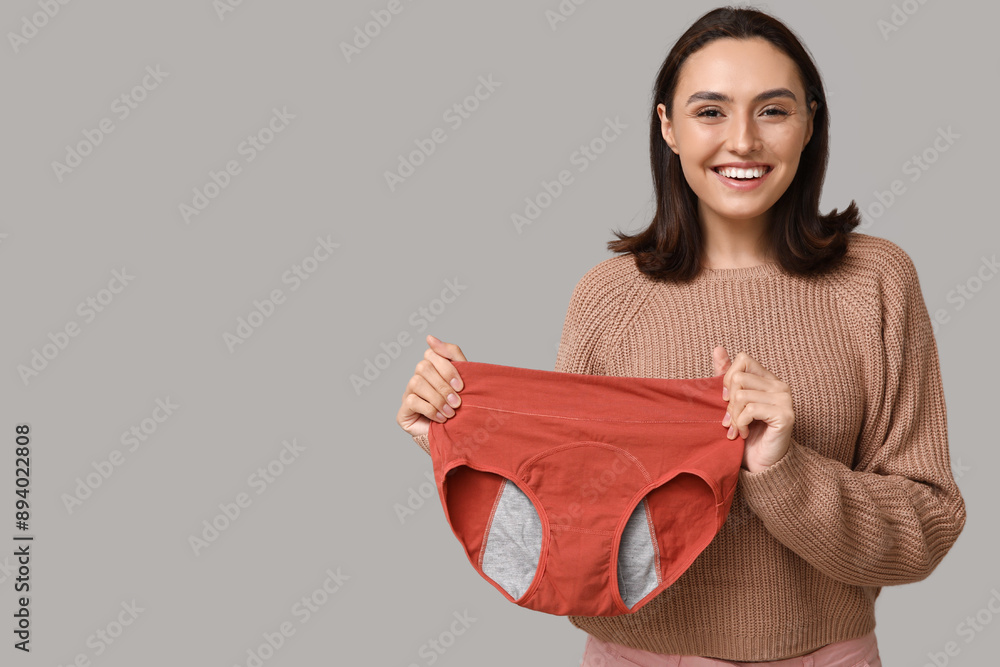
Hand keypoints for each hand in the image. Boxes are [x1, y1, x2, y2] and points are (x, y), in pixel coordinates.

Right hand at [396, 335, 467, 437]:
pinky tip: (441, 418)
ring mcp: (408, 393)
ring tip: (451, 412)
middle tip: (458, 402)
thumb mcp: (462, 378)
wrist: (456, 435)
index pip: (432, 353)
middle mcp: (417, 377)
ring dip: (438, 399)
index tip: (461, 386)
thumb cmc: (459, 405)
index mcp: (431, 367)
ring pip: (416, 382)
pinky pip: (412, 400)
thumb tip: (429, 337)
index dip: (447, 368)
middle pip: (423, 367)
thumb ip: (451, 354)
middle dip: (444, 386)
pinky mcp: (403, 411)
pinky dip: (430, 409)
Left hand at [713, 346, 794, 472]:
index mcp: (768, 380)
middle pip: (738, 379)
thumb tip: (717, 348)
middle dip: (729, 403)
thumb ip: (726, 376)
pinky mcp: (785, 415)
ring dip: (734, 416)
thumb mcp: (732, 403)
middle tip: (731, 420)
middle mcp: (780, 386)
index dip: (728, 379)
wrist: (762, 464)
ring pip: (742, 395)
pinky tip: (746, 433)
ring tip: (738, 428)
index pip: (742, 360)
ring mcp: (785, 400)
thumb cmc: (747, 434)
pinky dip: (742, 423)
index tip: (726, 400)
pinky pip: (751, 410)